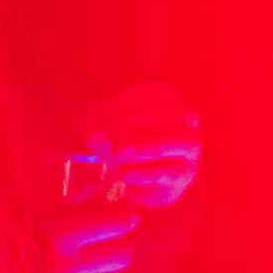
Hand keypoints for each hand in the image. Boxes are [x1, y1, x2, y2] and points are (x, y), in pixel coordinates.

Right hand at [50, 200, 141, 272]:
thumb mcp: (14, 212)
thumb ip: (57, 203)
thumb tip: (96, 193)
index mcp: (58, 232)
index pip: (116, 221)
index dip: (124, 217)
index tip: (125, 216)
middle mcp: (68, 265)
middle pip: (122, 254)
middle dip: (119, 246)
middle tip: (111, 243)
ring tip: (98, 268)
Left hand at [80, 81, 200, 210]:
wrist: (138, 179)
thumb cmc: (120, 141)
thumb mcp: (104, 124)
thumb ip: (93, 117)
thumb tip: (83, 115)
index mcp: (168, 99)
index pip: (151, 93)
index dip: (120, 103)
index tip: (90, 116)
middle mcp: (186, 120)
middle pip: (162, 115)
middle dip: (126, 125)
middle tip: (97, 136)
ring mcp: (189, 149)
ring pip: (173, 142)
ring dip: (143, 146)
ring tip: (116, 153)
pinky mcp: (184, 176)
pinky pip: (170, 173)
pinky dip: (147, 173)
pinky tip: (126, 175)